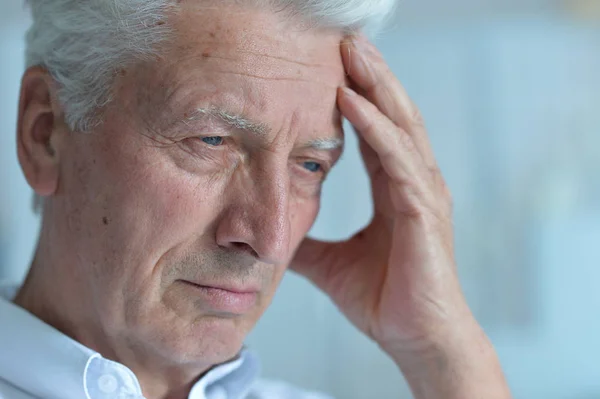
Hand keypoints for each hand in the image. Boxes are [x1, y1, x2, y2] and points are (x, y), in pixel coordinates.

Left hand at [290, 34, 474, 356]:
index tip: (334, 67)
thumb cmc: (385, 300)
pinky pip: (396, 158)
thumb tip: (276, 235)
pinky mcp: (423, 210)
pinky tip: (352, 101)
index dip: (360, 97)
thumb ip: (308, 243)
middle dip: (371, 75)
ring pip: (400, 125)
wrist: (416, 338)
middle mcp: (414, 183)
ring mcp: (423, 193)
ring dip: (375, 85)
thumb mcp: (332, 263)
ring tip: (352, 52)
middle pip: (393, 116)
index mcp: (396, 191)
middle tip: (346, 40)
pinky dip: (374, 127)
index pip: (377, 132)